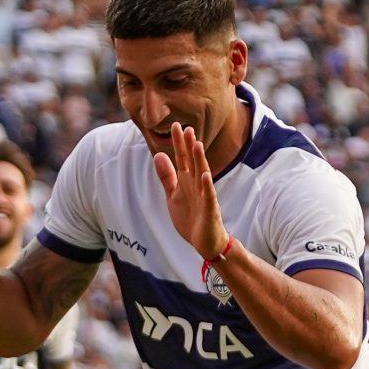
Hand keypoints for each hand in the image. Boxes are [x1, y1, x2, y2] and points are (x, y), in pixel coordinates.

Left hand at [152, 123, 228, 261]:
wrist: (205, 242)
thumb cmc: (191, 218)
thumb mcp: (173, 195)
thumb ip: (167, 177)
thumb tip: (158, 155)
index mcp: (187, 182)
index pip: (183, 159)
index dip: (179, 143)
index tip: (175, 126)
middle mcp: (197, 186)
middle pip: (193, 162)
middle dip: (189, 146)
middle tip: (186, 127)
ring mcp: (204, 197)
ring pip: (202, 175)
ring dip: (200, 160)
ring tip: (196, 144)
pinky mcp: (210, 210)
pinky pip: (209, 196)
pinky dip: (207, 186)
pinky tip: (204, 175)